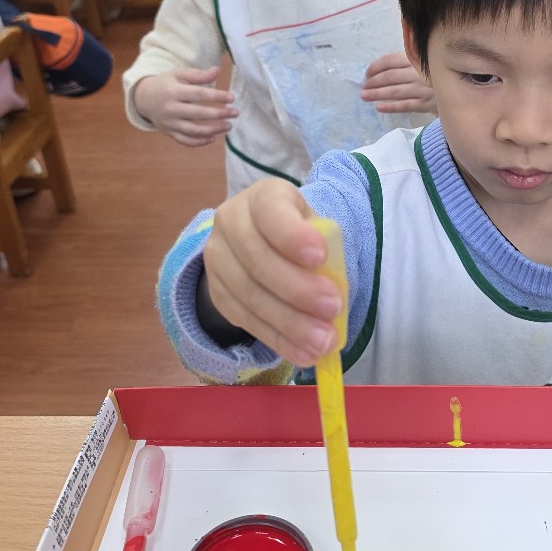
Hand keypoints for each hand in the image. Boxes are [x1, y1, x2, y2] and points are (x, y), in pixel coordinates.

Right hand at [132, 67, 237, 146]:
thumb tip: (217, 70)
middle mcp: (171, 109)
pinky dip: (199, 142)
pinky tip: (213, 138)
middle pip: (198, 114)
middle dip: (219, 114)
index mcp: (174, 91)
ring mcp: (170, 123)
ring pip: (193, 130)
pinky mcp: (169, 132)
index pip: (198, 94)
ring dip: (213, 130)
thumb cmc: (166, 84)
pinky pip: (185, 140)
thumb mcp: (179, 75)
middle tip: (235, 113)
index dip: (216, 96)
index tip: (231, 98)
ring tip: (228, 126)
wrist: (144, 98)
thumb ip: (198, 75)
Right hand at [204, 180, 342, 366]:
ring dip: (289, 323)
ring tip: (323, 341)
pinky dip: (277, 339)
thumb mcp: (315, 229)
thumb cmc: (300, 234)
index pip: (270, 211)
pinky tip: (303, 353)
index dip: (292, 235)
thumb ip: (324, 254)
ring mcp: (217, 259)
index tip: (320, 256)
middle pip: (258, 260)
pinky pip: (245, 320)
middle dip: (298, 289)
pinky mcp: (217, 293)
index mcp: (262, 197)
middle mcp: (230, 222)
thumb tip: (334, 295)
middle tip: (333, 309)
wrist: (262, 242)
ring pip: (249, 295)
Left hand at [361, 52, 434, 114]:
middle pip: (390, 76)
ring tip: (364, 96)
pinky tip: (379, 107)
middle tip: (363, 87)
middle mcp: (418, 74)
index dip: (375, 67)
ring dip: (377, 94)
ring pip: (394, 91)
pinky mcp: (425, 104)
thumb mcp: (424, 63)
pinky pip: (405, 106)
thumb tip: (380, 67)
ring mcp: (421, 89)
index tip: (367, 74)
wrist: (457, 92)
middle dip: (373, 82)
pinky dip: (391, 107)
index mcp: (416, 60)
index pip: (390, 61)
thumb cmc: (435, 77)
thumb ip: (407, 61)